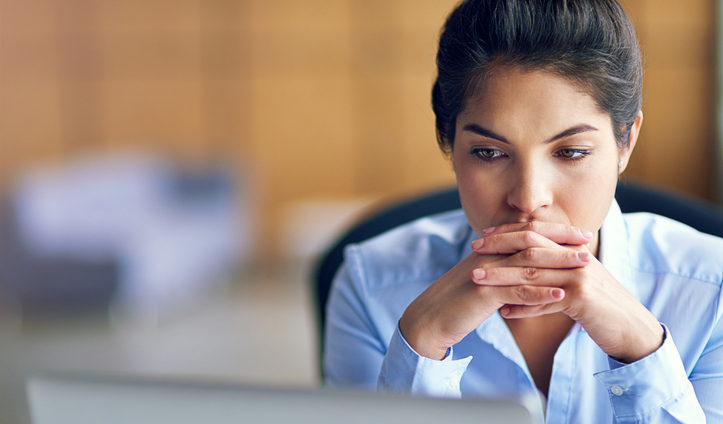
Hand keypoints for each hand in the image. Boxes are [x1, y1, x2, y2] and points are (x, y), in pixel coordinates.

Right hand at [398, 223, 590, 359]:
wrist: (429, 318)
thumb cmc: (457, 302)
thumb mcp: (482, 280)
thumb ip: (502, 270)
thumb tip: (525, 266)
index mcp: (489, 250)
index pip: (526, 232)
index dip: (554, 231)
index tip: (579, 233)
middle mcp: (488, 255)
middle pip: (531, 241)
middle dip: (562, 241)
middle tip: (588, 242)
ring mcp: (486, 273)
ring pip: (528, 263)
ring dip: (559, 263)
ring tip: (586, 266)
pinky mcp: (483, 294)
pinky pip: (516, 292)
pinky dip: (540, 293)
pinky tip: (561, 296)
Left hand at [472, 222, 663, 362]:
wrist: (632, 328)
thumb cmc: (600, 307)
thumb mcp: (575, 283)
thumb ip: (552, 273)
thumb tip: (521, 275)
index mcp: (573, 249)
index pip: (536, 233)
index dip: (508, 233)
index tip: (483, 236)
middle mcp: (576, 258)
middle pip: (531, 247)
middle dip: (499, 247)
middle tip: (473, 249)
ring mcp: (580, 277)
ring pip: (533, 273)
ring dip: (502, 276)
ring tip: (477, 279)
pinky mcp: (582, 299)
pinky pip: (545, 301)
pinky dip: (523, 307)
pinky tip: (504, 312)